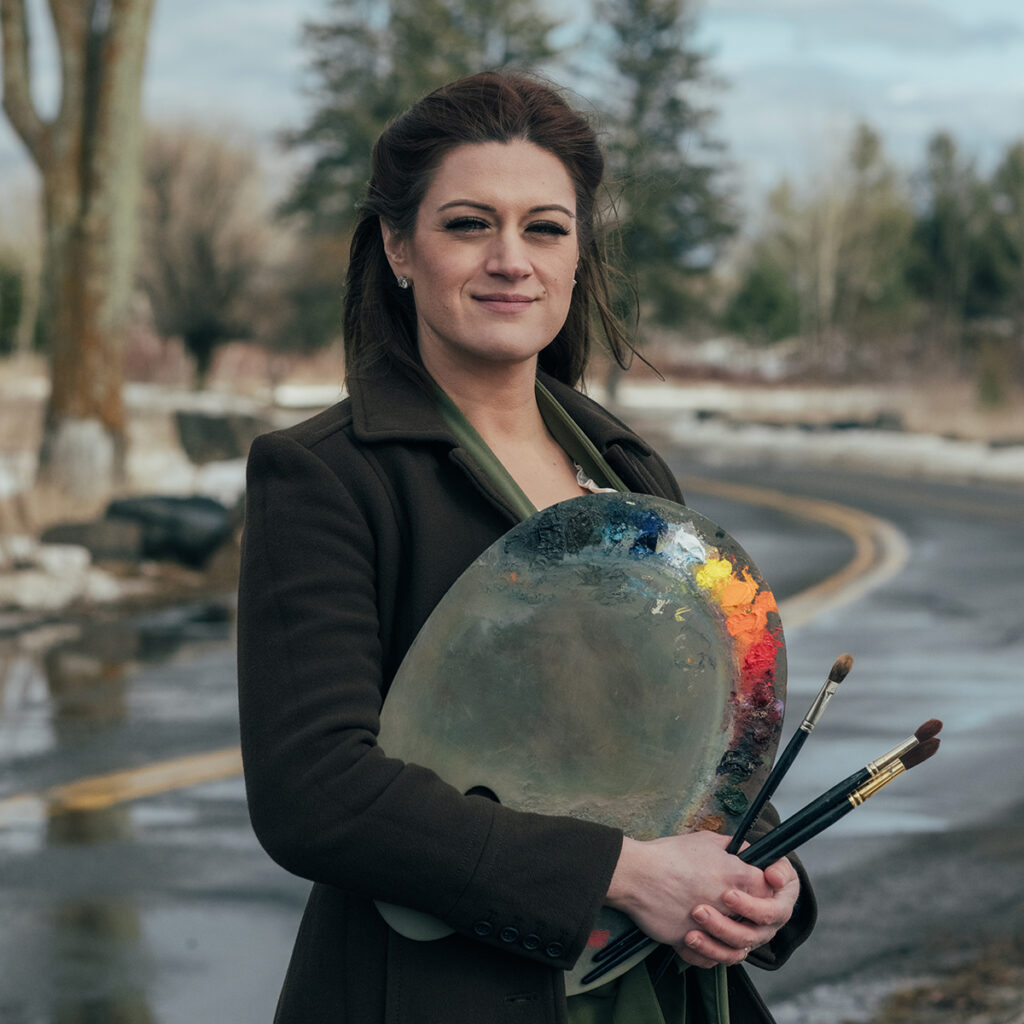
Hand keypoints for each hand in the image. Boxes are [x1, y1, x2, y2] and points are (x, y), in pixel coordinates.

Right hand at [605, 833, 798, 967]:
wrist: (637, 874)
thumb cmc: (669, 855)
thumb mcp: (705, 840)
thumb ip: (732, 848)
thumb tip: (745, 851)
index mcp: (739, 877)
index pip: (769, 891)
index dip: (766, 890)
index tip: (756, 890)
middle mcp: (731, 905)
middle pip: (757, 921)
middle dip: (749, 918)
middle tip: (737, 913)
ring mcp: (713, 927)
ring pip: (737, 946)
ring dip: (730, 940)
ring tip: (720, 931)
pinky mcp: (692, 942)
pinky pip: (710, 959)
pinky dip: (708, 955)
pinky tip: (701, 944)